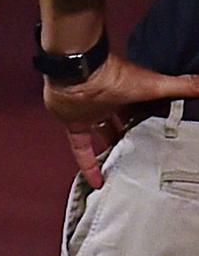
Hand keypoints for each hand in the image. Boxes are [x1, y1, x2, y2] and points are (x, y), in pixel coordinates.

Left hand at [43, 52, 198, 187]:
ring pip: (104, 134)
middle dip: (135, 136)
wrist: (77, 74)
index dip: (154, 120)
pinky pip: (81, 148)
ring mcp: (91, 113)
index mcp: (129, 91)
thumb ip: (181, 86)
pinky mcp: (74, 124)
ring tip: (127, 169)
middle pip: (124, 122)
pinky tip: (98, 181)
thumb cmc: (113, 76)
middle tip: (148, 155)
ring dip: (113, 149)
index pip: (145, 108)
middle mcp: (110, 102)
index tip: (165, 136)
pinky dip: (88, 164)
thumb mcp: (154, 85)